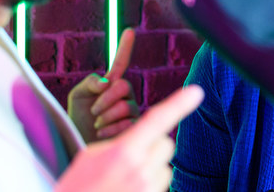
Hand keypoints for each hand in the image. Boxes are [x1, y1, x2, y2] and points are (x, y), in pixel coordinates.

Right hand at [56, 85, 203, 191]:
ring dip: (151, 168)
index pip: (157, 120)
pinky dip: (149, 184)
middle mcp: (141, 170)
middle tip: (130, 156)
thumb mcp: (91, 156)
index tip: (197, 92)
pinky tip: (128, 189)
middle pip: (165, 143)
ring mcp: (148, 189)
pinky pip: (161, 185)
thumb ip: (120, 143)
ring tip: (124, 179)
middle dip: (153, 144)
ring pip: (165, 166)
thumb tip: (142, 139)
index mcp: (123, 152)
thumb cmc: (77, 186)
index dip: (179, 104)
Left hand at [68, 28, 138, 141]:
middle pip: (123, 86)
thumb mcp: (77, 97)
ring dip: (105, 116)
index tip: (129, 30)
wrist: (79, 146)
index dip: (124, 47)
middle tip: (93, 111)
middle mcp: (126, 96)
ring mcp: (132, 112)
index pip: (120, 63)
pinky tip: (102, 133)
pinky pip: (128, 122)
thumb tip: (107, 81)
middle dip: (106, 99)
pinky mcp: (135, 129)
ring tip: (96, 125)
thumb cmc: (77, 121)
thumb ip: (90, 83)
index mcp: (112, 85)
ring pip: (125, 106)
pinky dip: (111, 128)